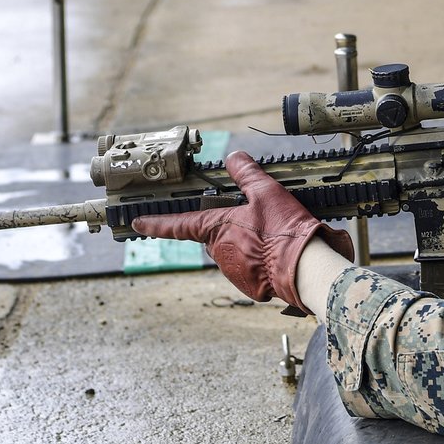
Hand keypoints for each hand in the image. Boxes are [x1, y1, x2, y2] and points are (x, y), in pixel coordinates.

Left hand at [130, 151, 352, 313]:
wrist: (305, 267)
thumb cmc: (284, 230)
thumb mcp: (267, 192)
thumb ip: (247, 173)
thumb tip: (234, 156)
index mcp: (217, 228)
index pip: (179, 224)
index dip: (157, 223)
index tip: (138, 224)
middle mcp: (219, 252)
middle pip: (218, 236)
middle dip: (235, 230)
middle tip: (262, 223)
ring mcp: (232, 272)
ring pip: (235, 253)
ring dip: (249, 247)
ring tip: (275, 239)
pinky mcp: (249, 287)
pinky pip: (250, 271)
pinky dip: (261, 264)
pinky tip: (277, 256)